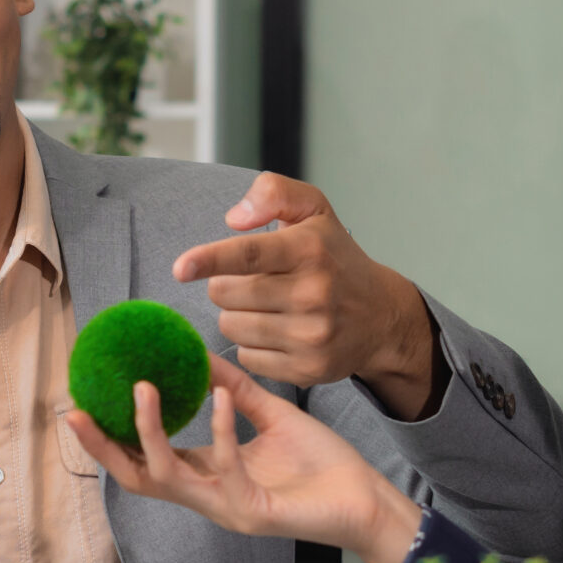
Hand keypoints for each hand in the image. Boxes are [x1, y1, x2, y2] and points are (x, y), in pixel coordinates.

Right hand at [64, 355, 423, 562]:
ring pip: (166, 478)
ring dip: (148, 432)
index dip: (109, 437)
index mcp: (206, 476)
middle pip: (136, 477)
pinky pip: (225, 467)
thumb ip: (236, 390)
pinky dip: (220, 428)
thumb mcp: (272, 416)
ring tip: (142, 388)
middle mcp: (207, 497)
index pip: (143, 459)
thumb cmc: (323, 465)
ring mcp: (226, 509)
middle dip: (102, 447)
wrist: (367, 500)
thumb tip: (200, 354)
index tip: (82, 401)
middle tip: (77, 410)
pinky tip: (222, 396)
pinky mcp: (253, 514)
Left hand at [174, 173, 444, 417]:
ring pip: (232, 327)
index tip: (180, 268)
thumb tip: (234, 219)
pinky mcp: (307, 369)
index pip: (249, 254)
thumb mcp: (314, 209)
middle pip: (226, 295)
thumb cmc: (336, 257)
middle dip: (224, 286)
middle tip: (249, 281)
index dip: (210, 260)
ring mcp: (311, 335)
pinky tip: (275, 332)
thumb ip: (273, 193)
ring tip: (265, 306)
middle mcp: (313, 293)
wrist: (382, 316)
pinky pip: (247, 358)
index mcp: (309, 249)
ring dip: (236, 315)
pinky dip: (252, 345)